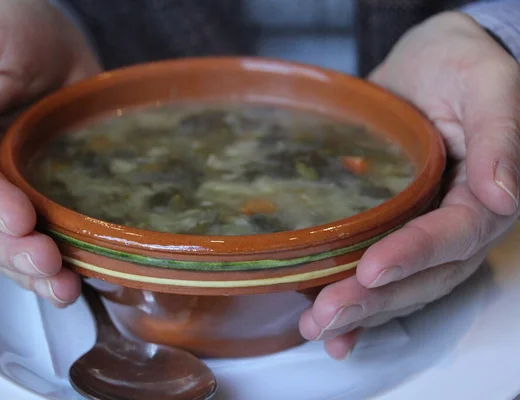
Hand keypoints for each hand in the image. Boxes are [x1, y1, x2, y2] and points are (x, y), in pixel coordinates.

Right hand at [0, 0, 100, 305]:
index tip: (20, 217)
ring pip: (8, 244)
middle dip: (10, 250)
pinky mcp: (50, 198)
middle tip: (47, 262)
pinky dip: (58, 265)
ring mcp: (13, 191)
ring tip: (64, 286)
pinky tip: (77, 280)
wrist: (60, 41)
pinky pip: (45, 238)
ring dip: (32, 273)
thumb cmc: (10, 27)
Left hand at [299, 11, 519, 358]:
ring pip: (399, 284)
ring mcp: (420, 230)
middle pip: (423, 276)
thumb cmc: (460, 65)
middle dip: (374, 300)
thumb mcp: (487, 84)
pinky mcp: (389, 228)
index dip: (414, 256)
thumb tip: (505, 194)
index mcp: (485, 195)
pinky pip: (379, 273)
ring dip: (360, 312)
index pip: (454, 236)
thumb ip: (500, 135)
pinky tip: (331, 329)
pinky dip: (357, 305)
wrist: (428, 63)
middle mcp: (454, 224)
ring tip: (318, 327)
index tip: (370, 270)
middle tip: (326, 315)